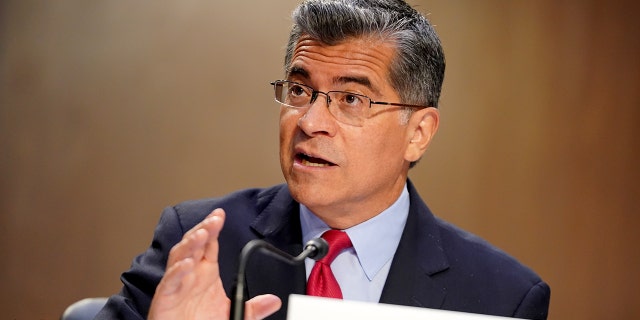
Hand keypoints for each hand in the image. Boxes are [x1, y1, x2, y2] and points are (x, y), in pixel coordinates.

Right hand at [148, 208, 281, 319]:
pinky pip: (170, 281)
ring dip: (190, 244)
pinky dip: (177, 271)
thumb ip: (252, 308)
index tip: (220, 215)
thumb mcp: (232, 314)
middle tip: (214, 220)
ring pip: (180, 256)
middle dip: (203, 229)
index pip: (209, 244)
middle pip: (194, 244)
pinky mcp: (165, 297)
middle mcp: (190, 275)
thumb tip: (273, 302)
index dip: (213, 227)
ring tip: (202, 234)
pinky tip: (188, 264)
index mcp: (206, 273)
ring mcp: (176, 284)